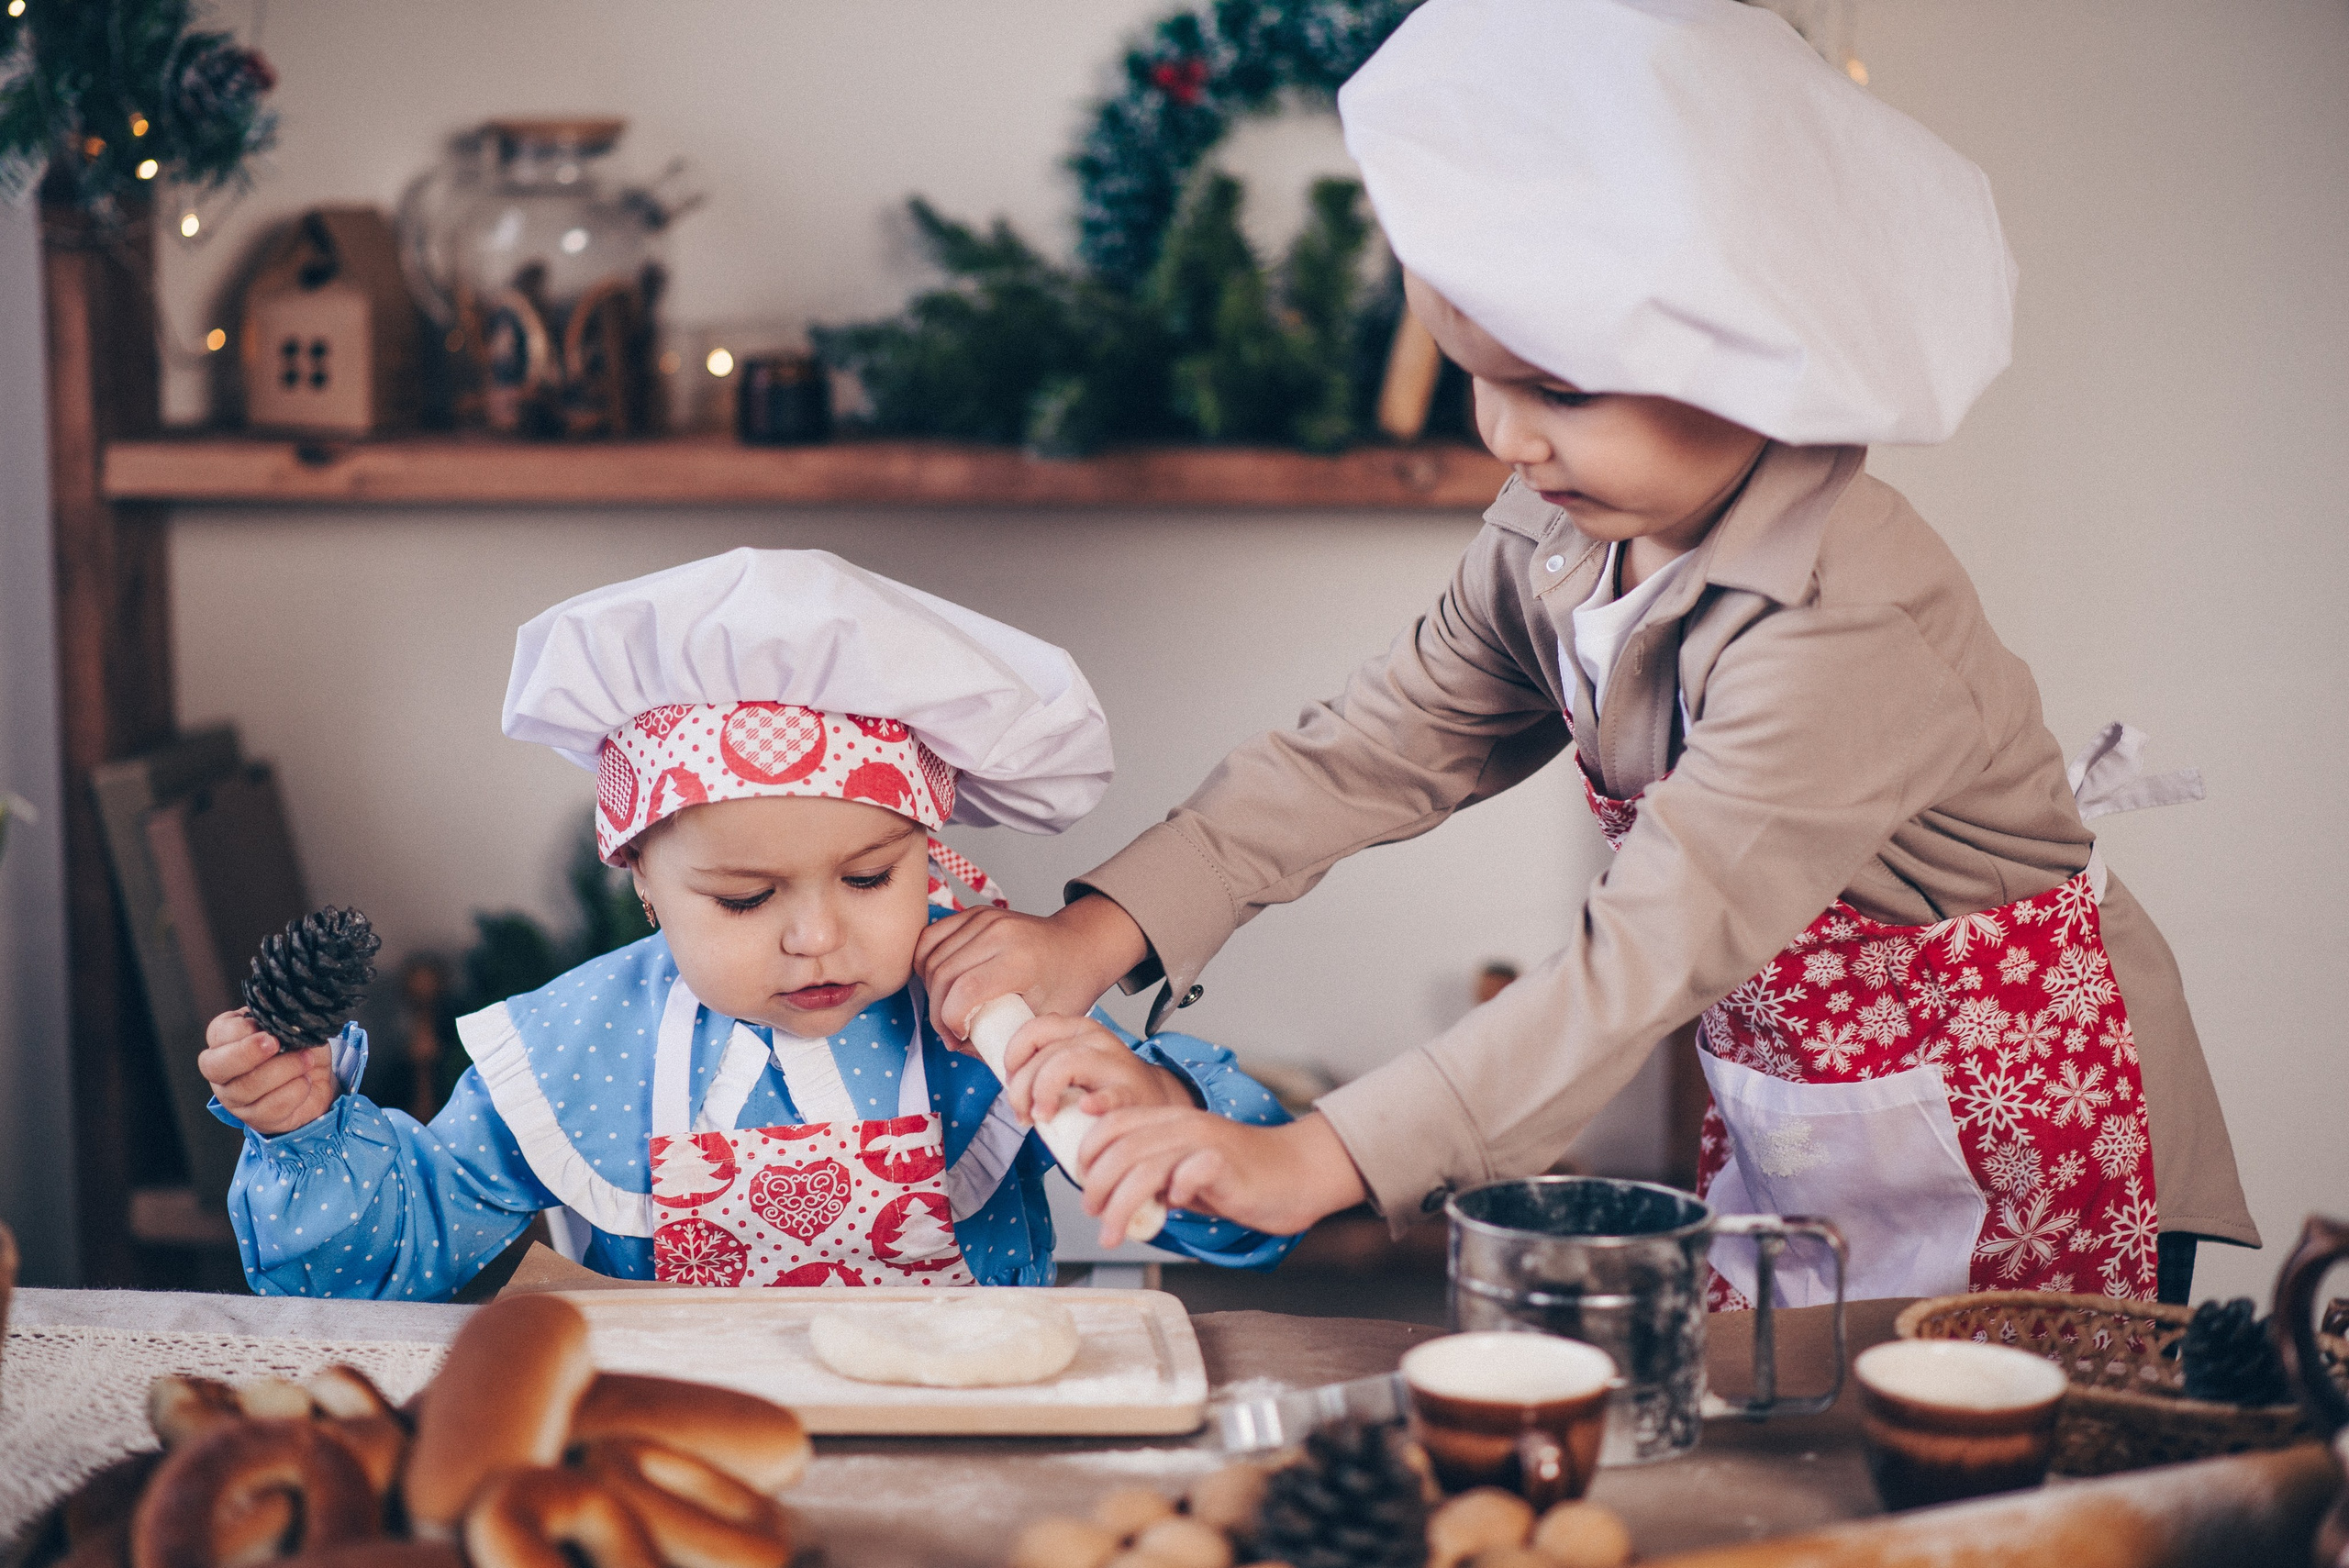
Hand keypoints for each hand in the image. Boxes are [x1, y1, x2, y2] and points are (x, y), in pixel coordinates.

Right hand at [200, 1009, 337, 1136]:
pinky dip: (294, 1091)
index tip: (268, 1028)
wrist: (316, 1077)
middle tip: (275, 1043)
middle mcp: (221, 1071)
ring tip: (307, 1059)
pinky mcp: (255, 1119)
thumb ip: (278, 1021)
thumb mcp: (288, 1026)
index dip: (241, 1030)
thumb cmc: (296, 1045)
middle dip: (246, 1053)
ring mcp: (234, 1099)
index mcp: (224, 1040)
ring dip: (283, 1070)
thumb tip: (278, 1025)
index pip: (219, 1033)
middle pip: (215, 1066)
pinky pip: (270, 1108)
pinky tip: (306, 1080)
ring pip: (245, 1088)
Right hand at [915, 894, 1149, 1045]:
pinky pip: (930, 938)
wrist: (1082, 945)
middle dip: (937, 1012)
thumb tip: (964, 1049)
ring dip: (929, 989)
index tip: (960, 1037)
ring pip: (930, 956)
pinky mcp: (974, 914)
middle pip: (942, 974)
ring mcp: (984, 918)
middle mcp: (999, 932)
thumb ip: (1006, 1039)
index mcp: (1021, 959)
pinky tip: (939, 985)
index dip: (950, 1020)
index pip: (965, 989)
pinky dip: (926, 963)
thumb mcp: (1046, 1019)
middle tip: (952, 1034)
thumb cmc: (1068, 984)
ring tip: (947, 1010)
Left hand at [997, 1014, 1195, 1127]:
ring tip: (1043, 1118)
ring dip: (1044, 1094)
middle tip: (1022, 1114)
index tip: (1009, 1082)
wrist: (1153, 1103)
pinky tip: (1084, 1109)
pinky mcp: (1131, 1093)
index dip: (1013, 1056)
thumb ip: (1044, 1063)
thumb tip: (1005, 1078)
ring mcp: (1115, 1064)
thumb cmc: (1104, 1088)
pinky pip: (1109, 1094)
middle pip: (1045, 1054)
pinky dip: (1094, 1102)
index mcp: (1079, 1029)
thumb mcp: (1073, 1063)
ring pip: (1066, 1064)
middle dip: (1022, 1087)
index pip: (1034, 1029)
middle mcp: (1097, 1040)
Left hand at [1074, 1109, 1369, 1248]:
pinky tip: (1173, 1210)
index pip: (1113, 1123)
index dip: (1088, 1152)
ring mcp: (1204, 1142)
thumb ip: (1156, 1175)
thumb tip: (1116, 1196)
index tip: (1082, 1184)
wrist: (1298, 1172)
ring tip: (1112, 1232)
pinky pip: (1189, 1174)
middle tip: (1093, 1214)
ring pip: (1144, 1167)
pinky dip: (1173, 1193)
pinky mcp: (1226, 1163)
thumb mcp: (1188, 1170)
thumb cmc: (1244, 1176)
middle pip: (1120, 1149)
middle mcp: (1183, 1126)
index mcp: (1170, 1121)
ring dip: (1120, 1205)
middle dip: (1096, 1186)